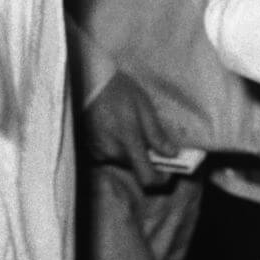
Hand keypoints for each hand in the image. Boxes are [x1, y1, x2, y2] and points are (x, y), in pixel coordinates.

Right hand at [83, 70, 177, 186]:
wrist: (88, 81)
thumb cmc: (118, 90)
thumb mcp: (143, 106)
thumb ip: (156, 133)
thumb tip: (171, 153)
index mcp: (128, 140)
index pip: (147, 177)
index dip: (160, 178)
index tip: (168, 171)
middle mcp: (112, 152)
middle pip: (136, 168)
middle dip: (146, 159)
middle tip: (152, 141)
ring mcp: (99, 152)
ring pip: (123, 162)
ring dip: (131, 153)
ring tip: (132, 129)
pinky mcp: (91, 150)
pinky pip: (111, 156)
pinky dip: (118, 148)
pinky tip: (118, 129)